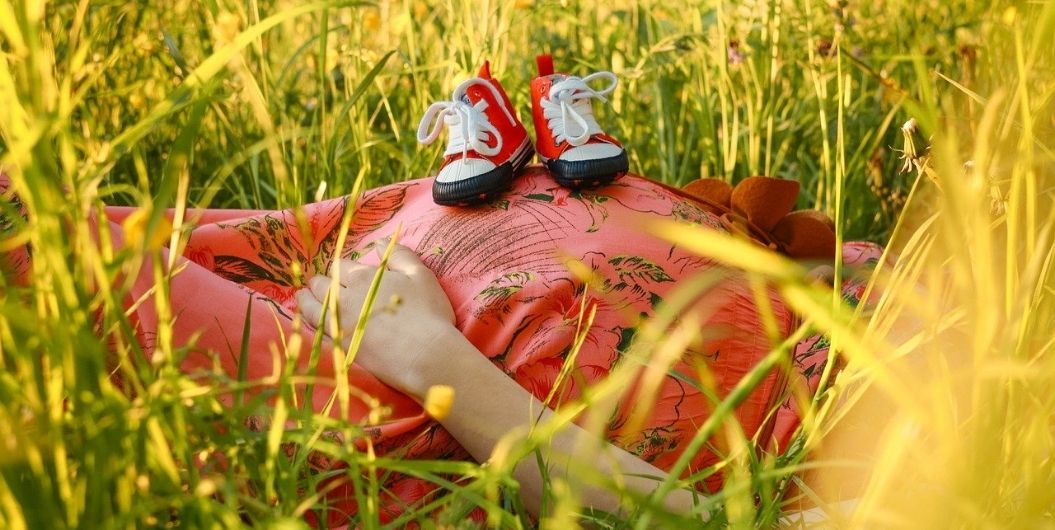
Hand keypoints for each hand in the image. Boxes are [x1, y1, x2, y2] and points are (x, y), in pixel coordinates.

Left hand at [295, 241, 456, 396]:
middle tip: (315, 282)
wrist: (424, 356)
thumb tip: (379, 243)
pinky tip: (307, 320)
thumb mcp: (421, 276)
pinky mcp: (339, 345)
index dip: (341, 268)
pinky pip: (315, 329)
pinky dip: (308, 321)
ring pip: (313, 306)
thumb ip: (400, 255)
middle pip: (323, 284)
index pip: (342, 266)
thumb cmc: (428, 313)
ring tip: (301, 296)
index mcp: (364, 277)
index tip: (341, 272)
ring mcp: (339, 322)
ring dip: (306, 298)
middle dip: (319, 281)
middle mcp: (346, 297)